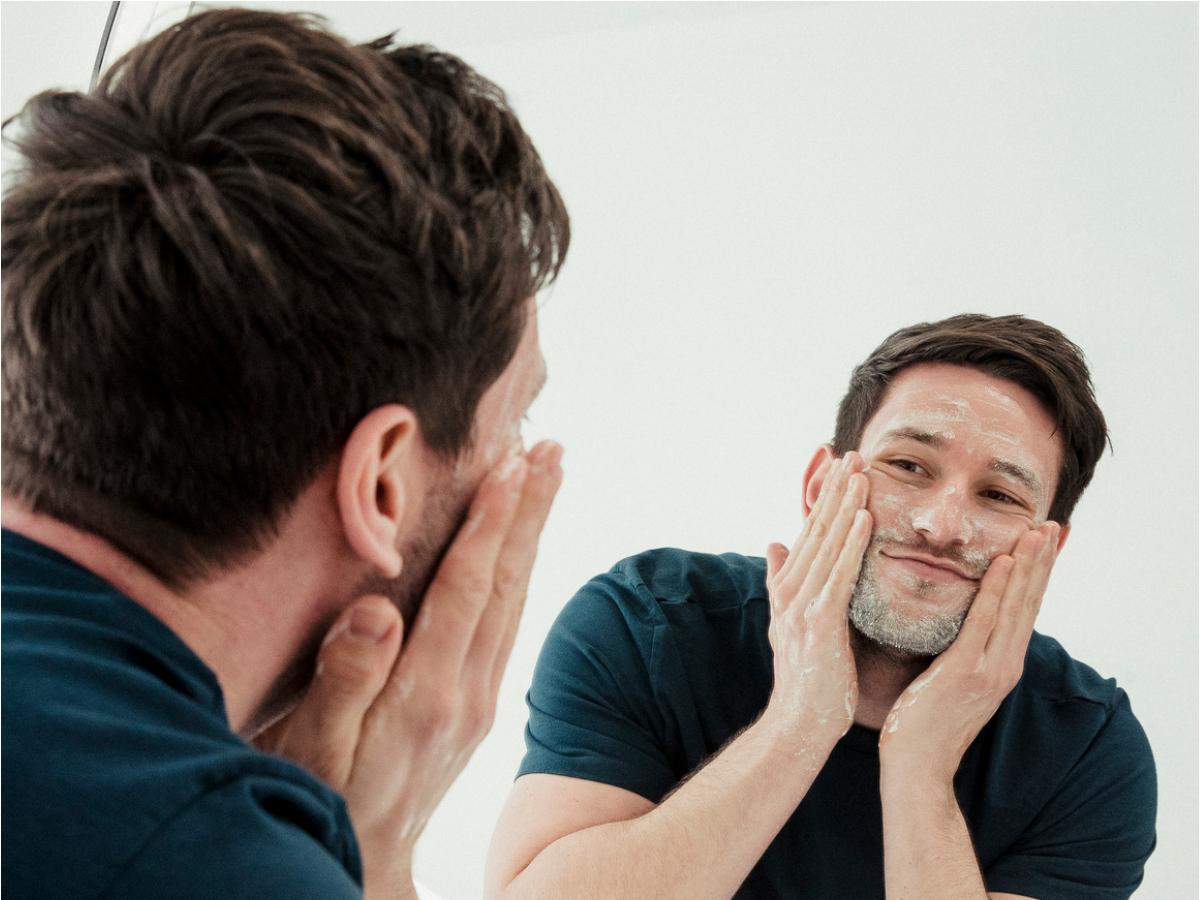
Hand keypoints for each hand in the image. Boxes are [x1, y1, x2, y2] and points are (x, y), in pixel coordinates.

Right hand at [256, 440, 563, 899]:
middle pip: (506, 584)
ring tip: (547, 478)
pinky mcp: (478, 704)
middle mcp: (466, 691)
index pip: (466, 590)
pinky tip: (519, 548)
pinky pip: (507, 622)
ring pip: (514, 599)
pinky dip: (516, 571)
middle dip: (529, 512)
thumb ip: (343, 680)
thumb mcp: (313, 747)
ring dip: (532, 534)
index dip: (488, 525)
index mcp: (426, 693)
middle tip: (552, 450)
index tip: (511, 466)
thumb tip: (377, 611)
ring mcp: (479, 698)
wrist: (366, 865)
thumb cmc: (321, 798)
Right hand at [759, 452, 872, 752]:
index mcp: (789, 587)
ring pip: (827, 543)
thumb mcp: (789, 621)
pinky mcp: (818, 621)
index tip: (837, 462)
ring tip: (861, 470)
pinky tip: (865, 517)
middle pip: (817, 529)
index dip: (823, 496)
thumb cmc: (804, 676)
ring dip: (844, 504)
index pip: (810, 532)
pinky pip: (838, 574)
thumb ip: (782, 579)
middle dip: (834, 488)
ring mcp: (802, 604)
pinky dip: (851, 543)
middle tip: (852, 451)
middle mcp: (791, 589)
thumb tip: (774, 542)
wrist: (799, 722)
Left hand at [877, 521, 1060, 784]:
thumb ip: (959, 651)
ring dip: (1028, 566)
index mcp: (999, 665)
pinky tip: (1003, 563)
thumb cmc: (922, 724)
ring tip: (1037, 531)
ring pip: (1015, 607)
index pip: (1023, 611)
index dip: (1036, 575)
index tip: (1042, 541)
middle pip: (1029, 603)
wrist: (915, 768)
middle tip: (1052, 524)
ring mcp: (989, 670)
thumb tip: (954, 623)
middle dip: (1041, 562)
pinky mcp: (966, 673)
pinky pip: (984, 624)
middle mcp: (1003, 665)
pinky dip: (997, 592)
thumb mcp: (949, 680)